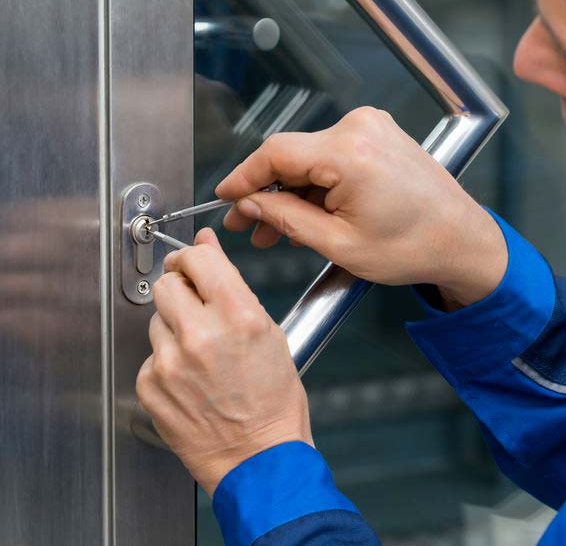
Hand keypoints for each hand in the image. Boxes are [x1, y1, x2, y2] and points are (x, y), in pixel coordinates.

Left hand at [135, 228, 311, 495]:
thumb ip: (233, 287)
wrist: (258, 459)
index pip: (197, 259)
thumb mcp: (269, 334)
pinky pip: (150, 355)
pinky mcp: (150, 386)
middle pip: (167, 284)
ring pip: (156, 319)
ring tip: (200, 353)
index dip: (193, 257)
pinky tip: (190, 378)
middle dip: (180, 289)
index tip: (192, 261)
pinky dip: (166, 361)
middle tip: (195, 305)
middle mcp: (201, 335)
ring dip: (174, 327)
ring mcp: (170, 362)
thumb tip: (206, 248)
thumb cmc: (273, 403)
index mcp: (238, 316)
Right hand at [217, 106, 506, 307]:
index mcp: (350, 153)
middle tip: (248, 226)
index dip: (243, 177)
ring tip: (277, 230)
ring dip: (292, 192)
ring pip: (311, 158)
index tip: (225, 197)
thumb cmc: (414, 247)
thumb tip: (250, 204)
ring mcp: (373, 128)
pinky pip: (332, 156)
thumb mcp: (339, 244)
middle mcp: (361, 129)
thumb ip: (286, 218)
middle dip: (267, 193)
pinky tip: (307, 213)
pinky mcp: (379, 136)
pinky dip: (317, 184)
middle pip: (292, 155)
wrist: (461, 240)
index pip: (275, 153)